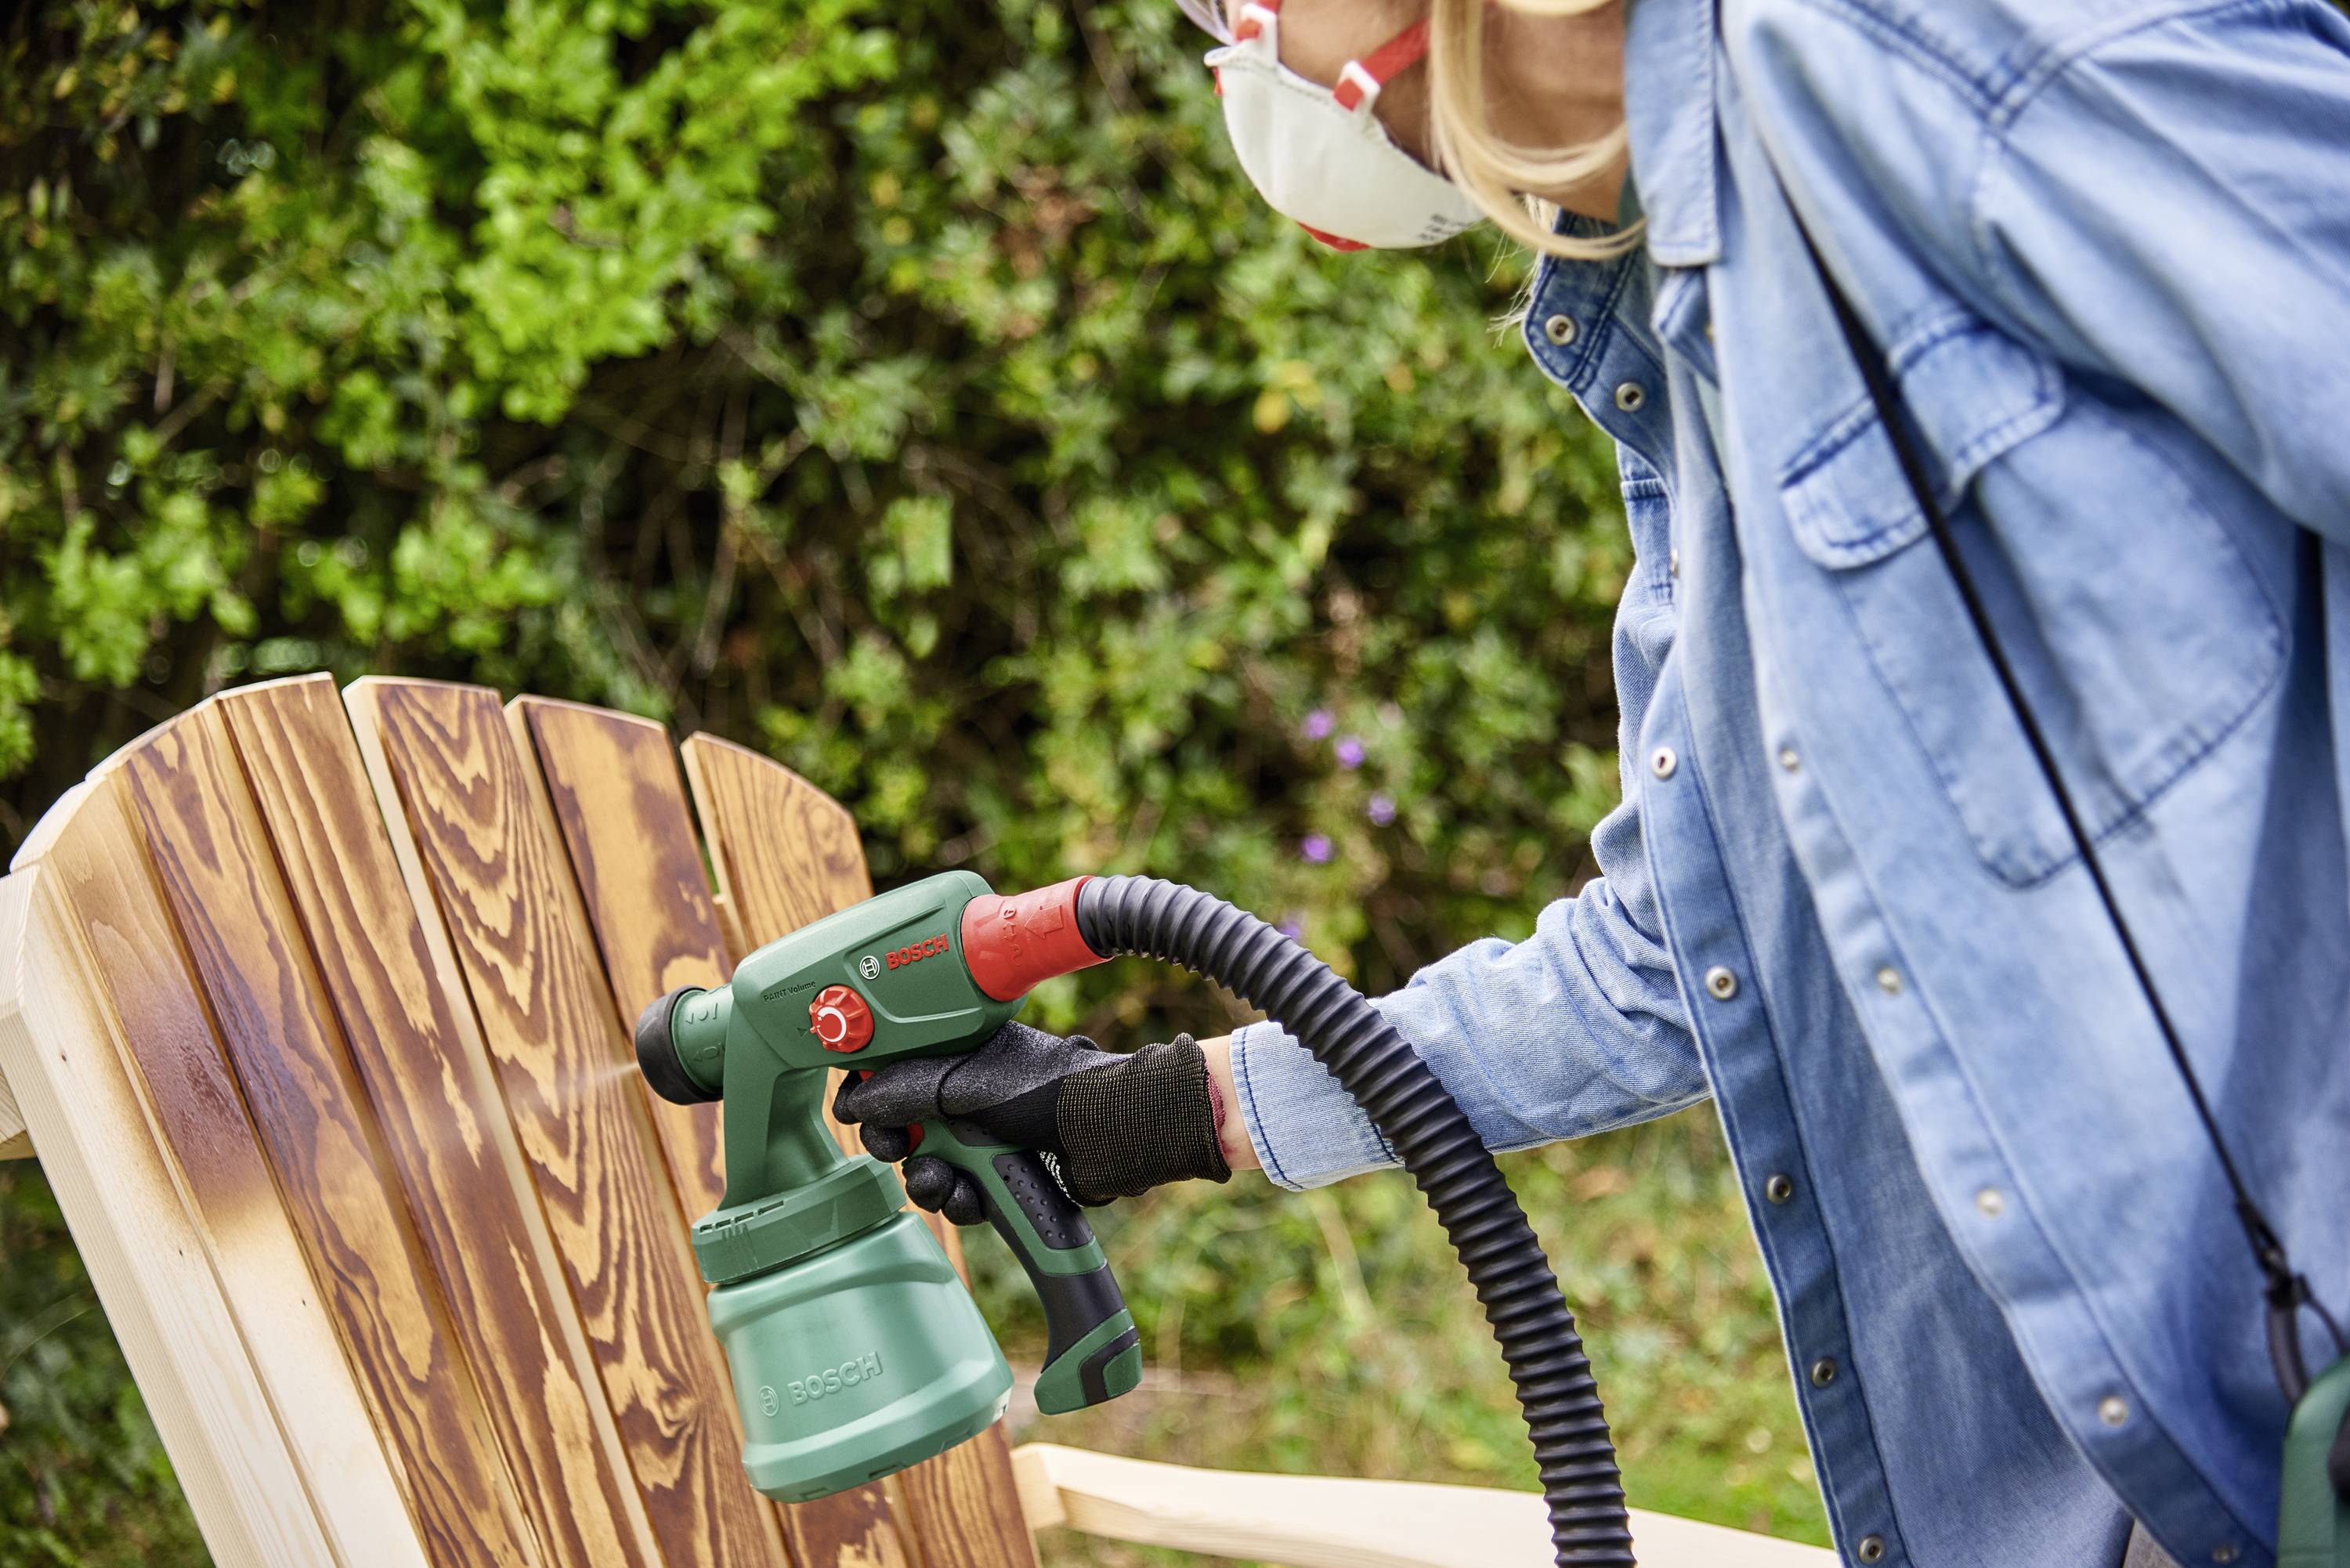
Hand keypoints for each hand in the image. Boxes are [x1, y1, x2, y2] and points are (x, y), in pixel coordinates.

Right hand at [832, 1022, 1230, 1220]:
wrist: (1106, 1134)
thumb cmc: (1044, 1091)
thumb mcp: (962, 1082)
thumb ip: (902, 1089)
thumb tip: (855, 1101)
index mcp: (955, 1055)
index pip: (893, 1072)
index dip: (869, 1095)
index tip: (856, 1113)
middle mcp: (965, 1095)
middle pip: (902, 1128)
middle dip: (895, 1146)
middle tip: (896, 1150)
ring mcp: (984, 1136)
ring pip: (928, 1167)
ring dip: (928, 1181)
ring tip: (946, 1181)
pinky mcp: (1001, 1175)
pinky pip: (960, 1195)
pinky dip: (961, 1202)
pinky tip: (974, 1199)